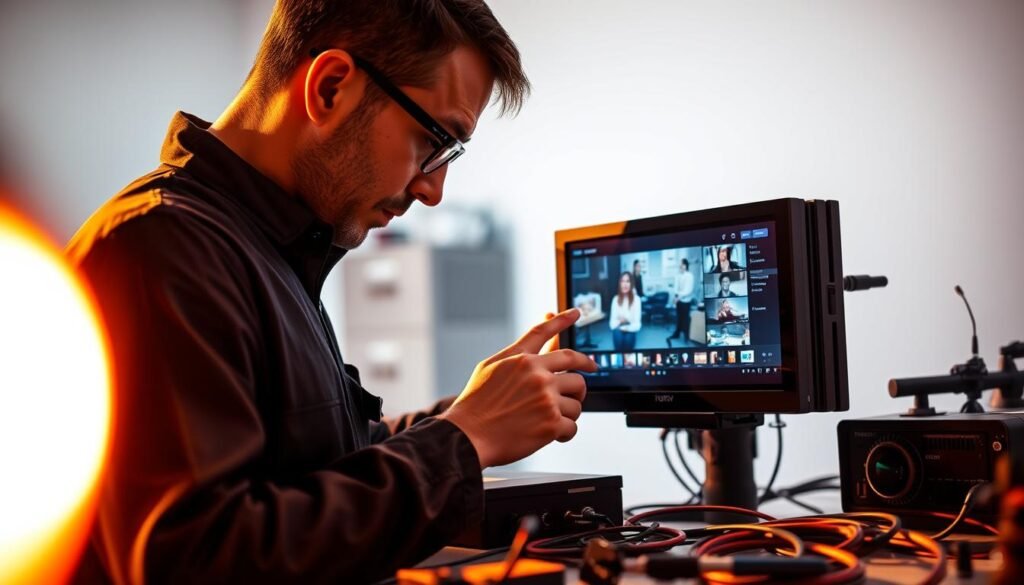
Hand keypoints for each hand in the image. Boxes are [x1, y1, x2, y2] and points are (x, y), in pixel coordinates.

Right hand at [440, 308, 597, 467]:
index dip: (562, 319)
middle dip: (581, 381)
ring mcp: (546, 398)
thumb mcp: (489, 370)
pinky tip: (552, 435)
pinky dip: (565, 433)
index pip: (545, 332)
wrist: (467, 436)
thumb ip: (515, 357)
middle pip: (577, 370)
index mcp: (520, 359)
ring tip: (550, 419)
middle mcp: (537, 374)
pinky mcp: (551, 423)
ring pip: (577, 401)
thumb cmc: (475, 406)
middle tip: (578, 390)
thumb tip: (537, 353)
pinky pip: (572, 425)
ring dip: (568, 413)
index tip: (576, 312)